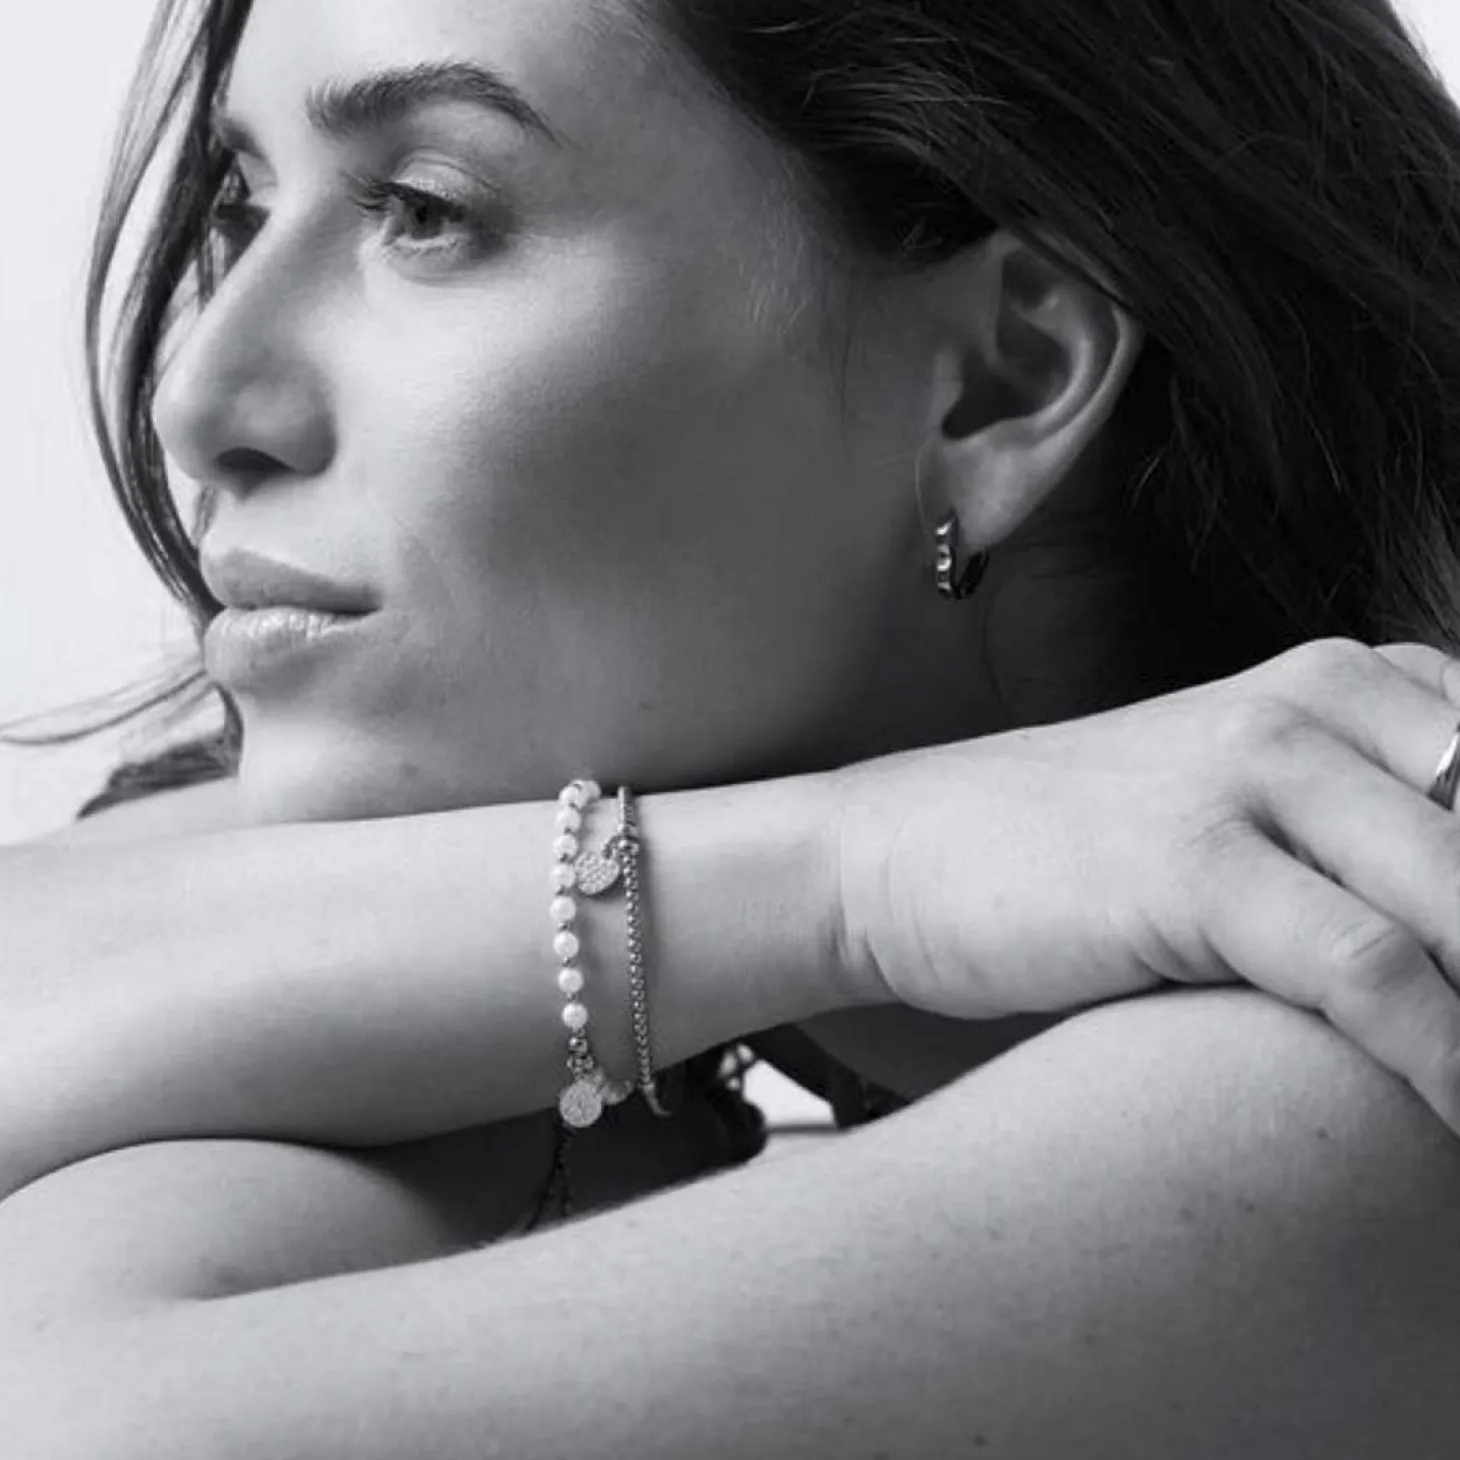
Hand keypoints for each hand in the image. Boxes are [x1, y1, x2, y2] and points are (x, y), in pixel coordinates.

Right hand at [833, 637, 1459, 1132]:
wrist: (900, 855)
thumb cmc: (1077, 853)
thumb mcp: (1242, 812)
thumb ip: (1370, 836)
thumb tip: (1457, 936)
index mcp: (1345, 681)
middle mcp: (1312, 703)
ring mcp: (1246, 771)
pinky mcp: (1186, 861)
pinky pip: (1367, 969)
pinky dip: (1441, 1057)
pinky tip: (1453, 1114)